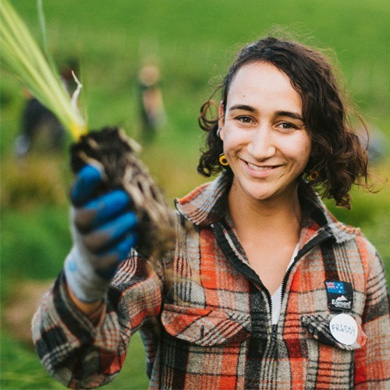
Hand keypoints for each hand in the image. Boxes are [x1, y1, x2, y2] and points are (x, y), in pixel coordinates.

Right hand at [64, 164, 137, 302]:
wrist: (92, 258)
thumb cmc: (103, 219)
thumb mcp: (101, 200)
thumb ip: (109, 183)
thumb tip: (128, 162)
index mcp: (80, 205)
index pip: (77, 193)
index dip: (83, 182)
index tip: (95, 170)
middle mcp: (80, 225)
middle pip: (86, 216)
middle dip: (107, 205)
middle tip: (125, 197)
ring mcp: (88, 246)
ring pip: (101, 237)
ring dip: (120, 226)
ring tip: (133, 218)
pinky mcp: (100, 264)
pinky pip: (112, 255)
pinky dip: (125, 244)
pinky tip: (132, 235)